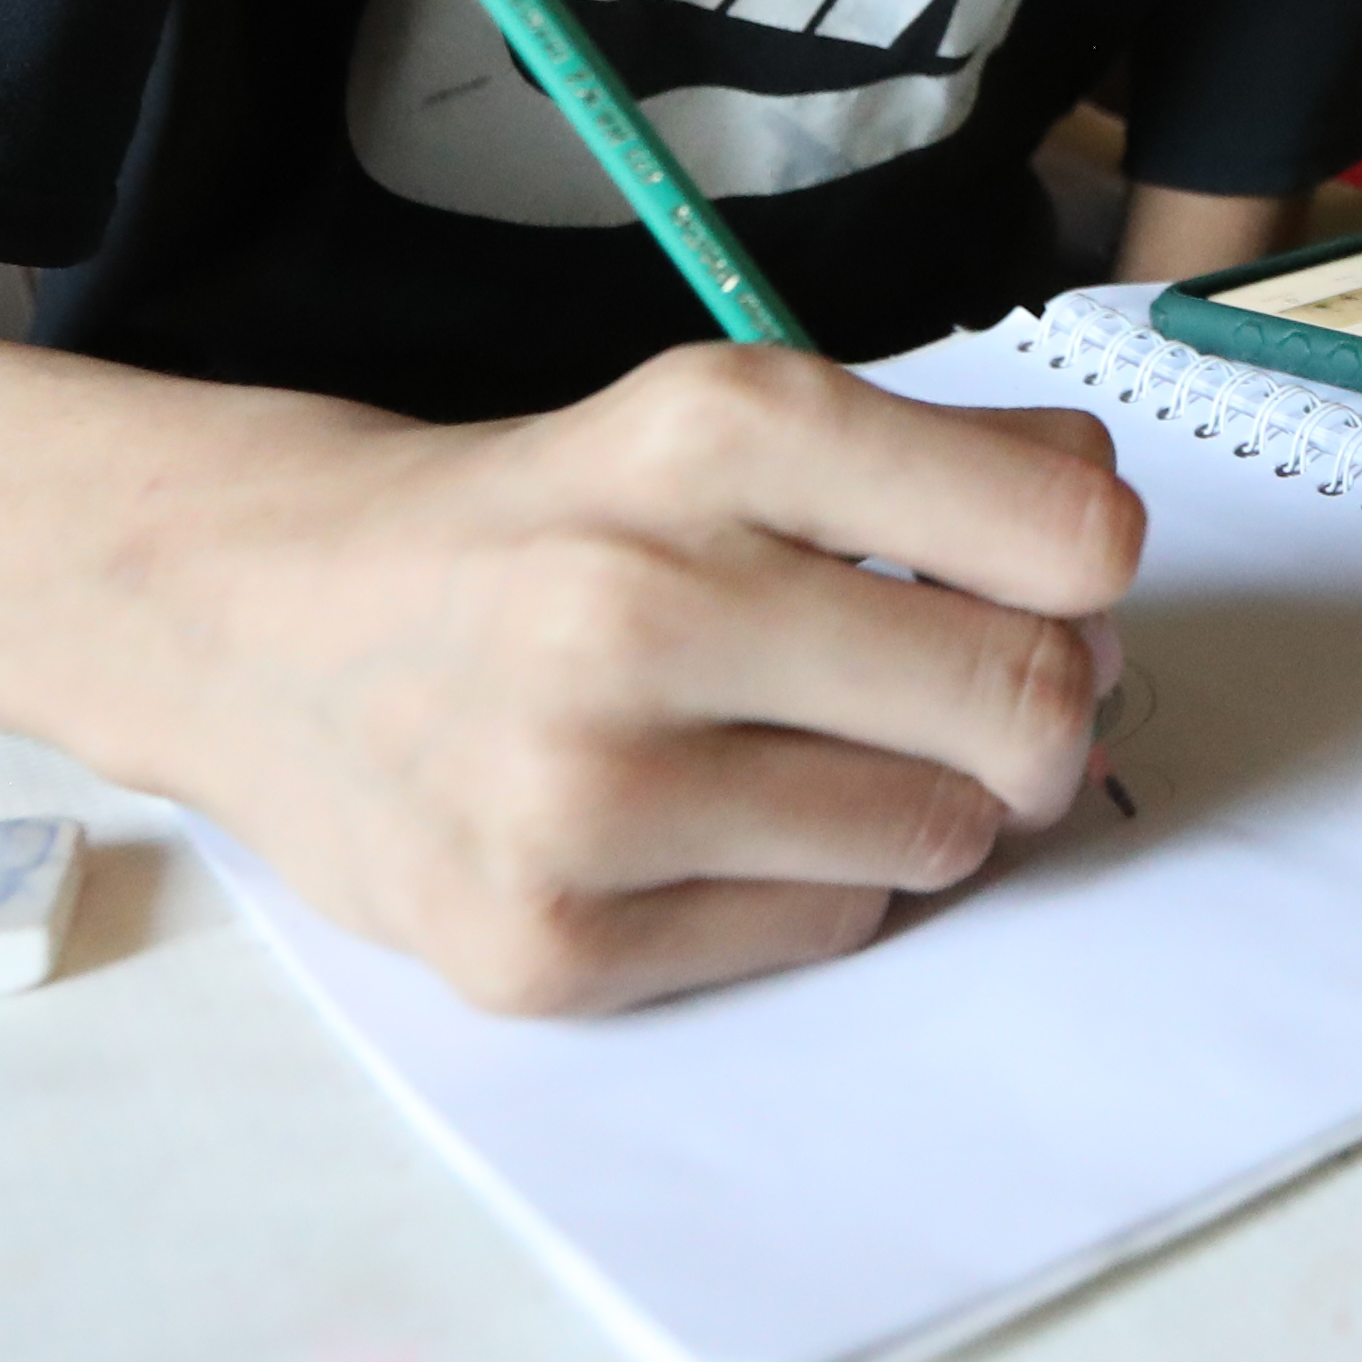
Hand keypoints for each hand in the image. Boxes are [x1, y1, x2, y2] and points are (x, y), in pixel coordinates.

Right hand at [165, 344, 1142, 1014]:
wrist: (256, 622)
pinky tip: (719, 824)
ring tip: (820, 751)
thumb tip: (1106, 531)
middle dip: (1042, 711)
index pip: (1067, 532)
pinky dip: (817, 886)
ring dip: (930, 806)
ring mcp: (584, 786)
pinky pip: (825, 931)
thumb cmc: (539, 523)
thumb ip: (932, 459)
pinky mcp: (546, 940)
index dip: (1094, 574)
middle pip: (1027, 700)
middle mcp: (644, 599)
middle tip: (980, 700)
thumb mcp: (714, 421)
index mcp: (713, 432)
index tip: (1052, 587)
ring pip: (940, 835)